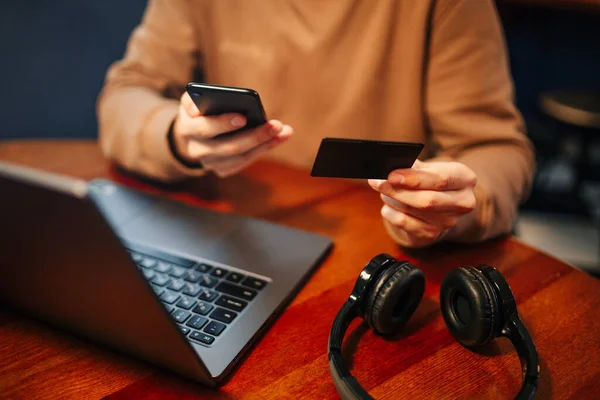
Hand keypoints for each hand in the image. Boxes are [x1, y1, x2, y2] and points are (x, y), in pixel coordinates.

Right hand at [171, 92, 292, 176]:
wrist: (191, 135)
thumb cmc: (197, 111)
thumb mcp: (191, 101)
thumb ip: (192, 99)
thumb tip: (197, 107)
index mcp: (187, 130)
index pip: (205, 128)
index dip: (223, 124)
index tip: (243, 117)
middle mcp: (197, 151)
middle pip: (228, 147)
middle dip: (254, 136)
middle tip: (275, 125)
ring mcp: (210, 164)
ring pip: (241, 157)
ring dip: (264, 144)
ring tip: (283, 130)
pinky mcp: (222, 170)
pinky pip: (246, 161)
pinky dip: (264, 149)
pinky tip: (280, 138)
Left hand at [368, 160, 476, 247]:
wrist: (440, 204)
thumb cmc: (432, 181)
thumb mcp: (430, 168)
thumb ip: (413, 166)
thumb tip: (389, 167)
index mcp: (465, 179)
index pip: (440, 180)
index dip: (413, 178)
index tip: (391, 175)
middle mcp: (463, 202)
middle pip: (426, 200)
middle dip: (397, 191)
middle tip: (377, 182)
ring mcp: (448, 221)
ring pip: (412, 211)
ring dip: (391, 199)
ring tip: (384, 190)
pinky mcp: (432, 234)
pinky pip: (404, 223)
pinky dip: (391, 212)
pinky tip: (388, 205)